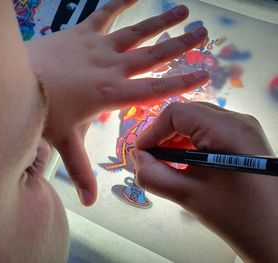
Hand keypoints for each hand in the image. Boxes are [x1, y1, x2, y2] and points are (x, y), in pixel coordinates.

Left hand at [26, 0, 208, 205]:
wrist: (14, 80)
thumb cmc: (41, 111)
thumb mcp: (65, 143)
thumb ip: (81, 171)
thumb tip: (89, 202)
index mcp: (112, 94)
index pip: (155, 89)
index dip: (182, 81)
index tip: (205, 73)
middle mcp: (111, 68)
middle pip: (153, 56)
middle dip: (180, 46)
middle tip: (203, 34)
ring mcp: (98, 46)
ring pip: (136, 32)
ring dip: (161, 22)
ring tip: (182, 10)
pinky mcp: (81, 32)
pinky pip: (104, 12)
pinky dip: (120, 1)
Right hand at [132, 102, 277, 261]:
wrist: (277, 233)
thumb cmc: (237, 216)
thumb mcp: (188, 196)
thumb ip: (153, 175)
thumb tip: (137, 158)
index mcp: (226, 129)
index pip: (176, 113)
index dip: (152, 131)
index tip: (140, 152)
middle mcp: (238, 120)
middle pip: (187, 114)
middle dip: (163, 135)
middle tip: (150, 158)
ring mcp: (244, 127)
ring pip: (197, 121)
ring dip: (176, 139)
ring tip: (166, 162)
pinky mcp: (245, 137)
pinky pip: (210, 130)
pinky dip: (191, 143)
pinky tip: (185, 162)